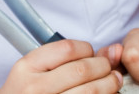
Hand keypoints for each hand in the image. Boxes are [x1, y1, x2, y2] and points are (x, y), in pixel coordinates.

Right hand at [0, 39, 121, 93]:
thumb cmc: (26, 93)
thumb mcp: (34, 70)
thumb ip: (67, 57)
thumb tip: (113, 50)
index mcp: (27, 67)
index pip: (67, 48)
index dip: (87, 49)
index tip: (91, 53)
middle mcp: (35, 87)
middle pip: (82, 70)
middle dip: (103, 67)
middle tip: (109, 69)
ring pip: (90, 91)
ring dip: (109, 84)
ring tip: (113, 82)